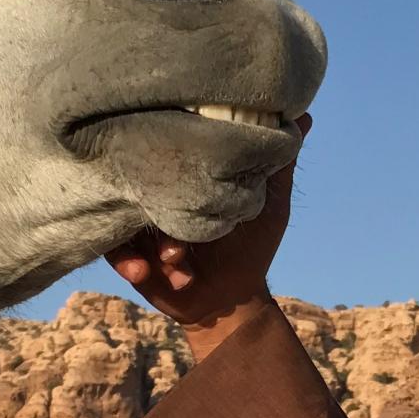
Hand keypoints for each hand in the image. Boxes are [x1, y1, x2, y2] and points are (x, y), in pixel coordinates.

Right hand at [106, 114, 309, 357]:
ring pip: (125, 217)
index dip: (166, 150)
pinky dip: (128, 262)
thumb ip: (278, 166)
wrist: (230, 300)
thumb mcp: (269, 204)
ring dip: (147, 239)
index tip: (174, 153)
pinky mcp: (126, 254)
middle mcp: (156, 195)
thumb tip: (304, 117)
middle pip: (138, 180)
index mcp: (185, 178)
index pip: (166, 151)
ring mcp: (137, 225)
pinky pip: (113, 252)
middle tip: (177, 224)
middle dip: (156, 200)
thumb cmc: (252, 246)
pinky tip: (145, 273)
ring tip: (174, 258)